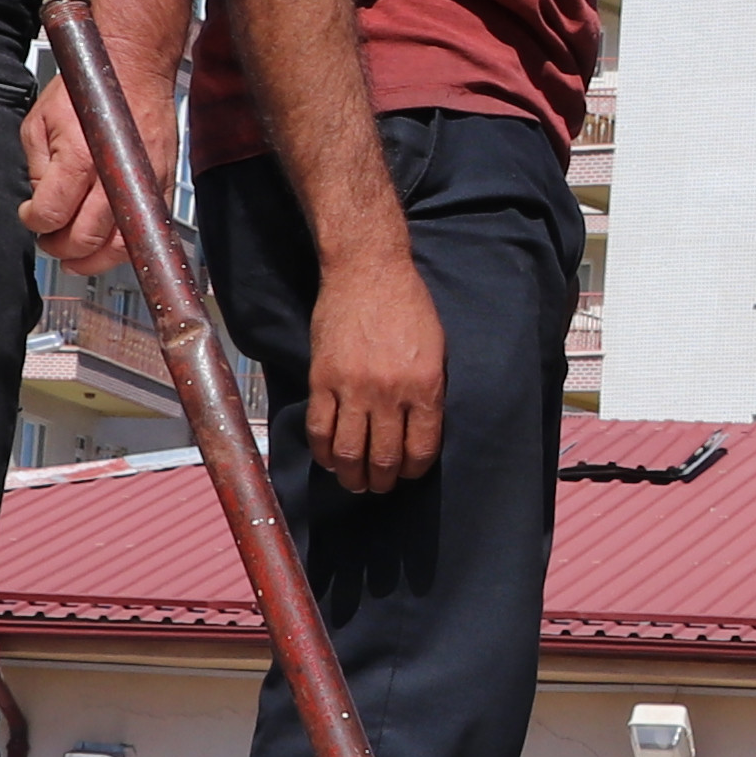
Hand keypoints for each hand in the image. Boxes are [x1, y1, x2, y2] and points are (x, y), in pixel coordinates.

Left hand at [20, 63, 168, 271]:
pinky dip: (122, 248)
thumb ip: (36, 166)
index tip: (29, 216)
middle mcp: (113, 176)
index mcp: (78, 158)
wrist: (134, 67)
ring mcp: (141, 184)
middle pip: (82, 239)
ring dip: (90, 260)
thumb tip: (40, 200)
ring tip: (74, 254)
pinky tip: (104, 245)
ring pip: (116, 247)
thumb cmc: (89, 87)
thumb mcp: (40, 120)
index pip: (49, 214)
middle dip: (58, 246)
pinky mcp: (161, 187)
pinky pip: (142, 234)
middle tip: (48, 238)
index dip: (32, 221)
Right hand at [303, 256, 443, 497]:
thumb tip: (419, 429)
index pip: (421, 448)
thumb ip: (429, 391)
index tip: (408, 473)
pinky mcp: (322, 379)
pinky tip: (329, 459)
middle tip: (380, 485)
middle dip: (383, 480)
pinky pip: (320, 428)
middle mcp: (389, 393)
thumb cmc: (409, 306)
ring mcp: (353, 387)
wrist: (367, 271)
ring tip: (355, 481)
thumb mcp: (436, 349)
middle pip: (384, 457)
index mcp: (425, 386)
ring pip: (349, 451)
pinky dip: (323, 452)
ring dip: (352, 475)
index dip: (414, 470)